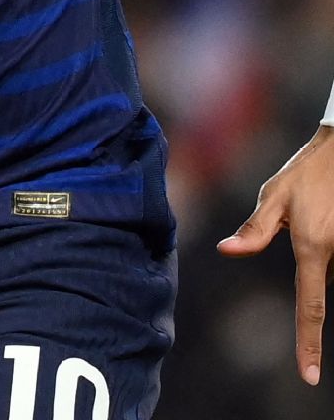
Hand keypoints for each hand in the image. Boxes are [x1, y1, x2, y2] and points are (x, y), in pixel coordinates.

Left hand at [218, 125, 333, 385]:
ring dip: (321, 251)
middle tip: (308, 216)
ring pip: (330, 269)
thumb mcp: (274, 196)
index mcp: (313, 249)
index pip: (310, 307)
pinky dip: (329, 245)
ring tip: (320, 212)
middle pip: (319, 280)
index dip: (308, 344)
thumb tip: (226, 250)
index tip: (310, 376)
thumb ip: (255, 229)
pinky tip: (328, 216)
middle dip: (310, 257)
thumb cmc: (306, 174)